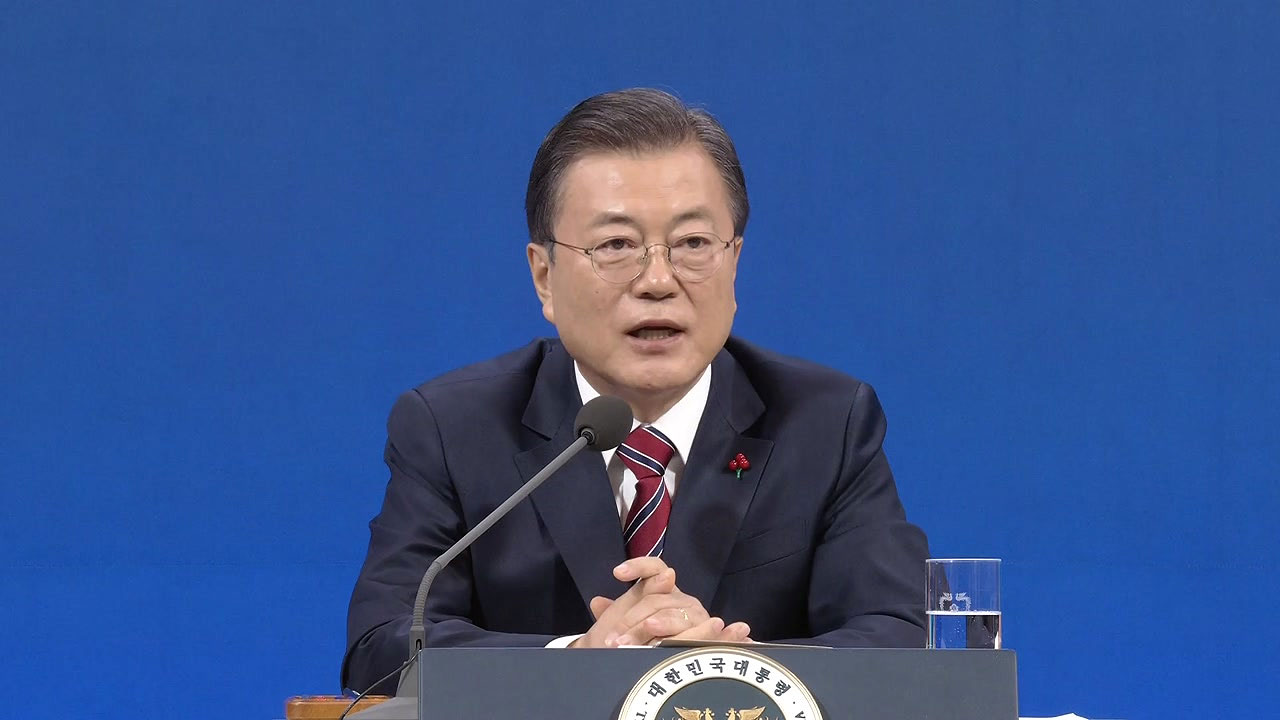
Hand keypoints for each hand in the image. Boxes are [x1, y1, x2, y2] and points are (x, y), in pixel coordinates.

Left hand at [570, 557, 751, 647]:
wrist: (670, 662)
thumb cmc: (646, 642)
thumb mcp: (627, 628)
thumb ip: (614, 615)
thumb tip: (597, 602)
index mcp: (663, 591)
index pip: (654, 569)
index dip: (638, 566)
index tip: (617, 574)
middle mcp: (682, 599)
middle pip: (656, 600)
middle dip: (633, 620)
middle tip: (616, 640)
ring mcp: (698, 616)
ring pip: (674, 618)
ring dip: (660, 627)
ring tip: (649, 630)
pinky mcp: (711, 635)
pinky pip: (710, 634)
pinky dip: (723, 632)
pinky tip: (734, 630)